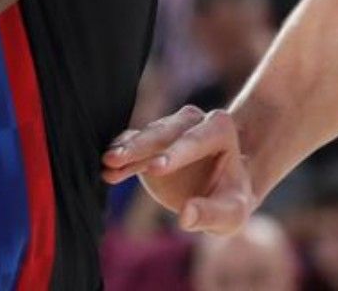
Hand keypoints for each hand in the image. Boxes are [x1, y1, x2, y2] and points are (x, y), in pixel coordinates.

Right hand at [100, 106, 259, 234]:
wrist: (219, 192)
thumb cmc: (230, 201)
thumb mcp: (230, 214)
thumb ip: (211, 214)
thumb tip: (185, 217)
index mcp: (220, 130)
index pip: (197, 139)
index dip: (176, 153)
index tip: (156, 169)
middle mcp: (193, 121)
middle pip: (164, 131)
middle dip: (141, 145)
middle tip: (118, 158)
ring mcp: (170, 129)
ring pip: (145, 135)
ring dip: (125, 149)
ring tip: (107, 163)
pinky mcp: (150, 142)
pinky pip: (131, 143)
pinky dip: (120, 155)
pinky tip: (107, 170)